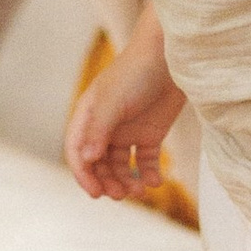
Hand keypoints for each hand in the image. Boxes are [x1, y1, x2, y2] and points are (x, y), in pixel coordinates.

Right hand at [66, 41, 184, 202]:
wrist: (173, 56)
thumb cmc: (137, 71)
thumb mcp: (113, 100)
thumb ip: (99, 130)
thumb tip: (86, 159)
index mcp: (89, 116)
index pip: (77, 152)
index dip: (83, 174)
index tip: (95, 192)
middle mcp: (105, 126)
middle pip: (98, 164)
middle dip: (106, 181)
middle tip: (119, 194)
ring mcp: (128, 131)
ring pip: (120, 167)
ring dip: (126, 181)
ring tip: (139, 190)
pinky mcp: (150, 134)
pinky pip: (145, 162)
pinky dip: (148, 174)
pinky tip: (155, 182)